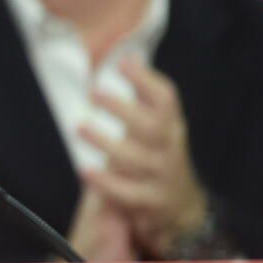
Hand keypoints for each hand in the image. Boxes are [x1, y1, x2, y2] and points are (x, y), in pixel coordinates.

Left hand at [75, 55, 210, 258]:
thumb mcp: (155, 124)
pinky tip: (85, 170)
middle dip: (124, 109)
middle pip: (153, 126)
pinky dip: (107, 182)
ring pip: (139, 159)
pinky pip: (129, 193)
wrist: (182, 205)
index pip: (166, 100)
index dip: (146, 80)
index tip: (123, 62)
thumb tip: (129, 57)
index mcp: (170, 125)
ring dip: (108, 143)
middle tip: (94, 92)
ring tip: (81, 126)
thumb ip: (143, 94)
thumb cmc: (156, 154)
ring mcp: (162, 176)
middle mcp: (170, 148)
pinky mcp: (151, 201)